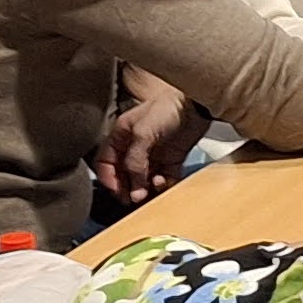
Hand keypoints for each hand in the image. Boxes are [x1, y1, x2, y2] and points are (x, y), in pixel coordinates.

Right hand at [93, 69, 204, 203]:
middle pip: (123, 175)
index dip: (108, 178)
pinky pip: (163, 180)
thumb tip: (133, 189)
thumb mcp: (143, 132)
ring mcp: (153, 156)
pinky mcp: (170, 161)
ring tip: (149, 191)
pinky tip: (163, 182)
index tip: (116, 191)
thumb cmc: (166, 109)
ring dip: (144, 189)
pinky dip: (162, 185)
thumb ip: (134, 161)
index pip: (105, 162)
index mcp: (121, 136)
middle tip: (134, 197)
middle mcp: (134, 148)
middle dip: (127, 187)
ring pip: (143, 181)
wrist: (196, 106)